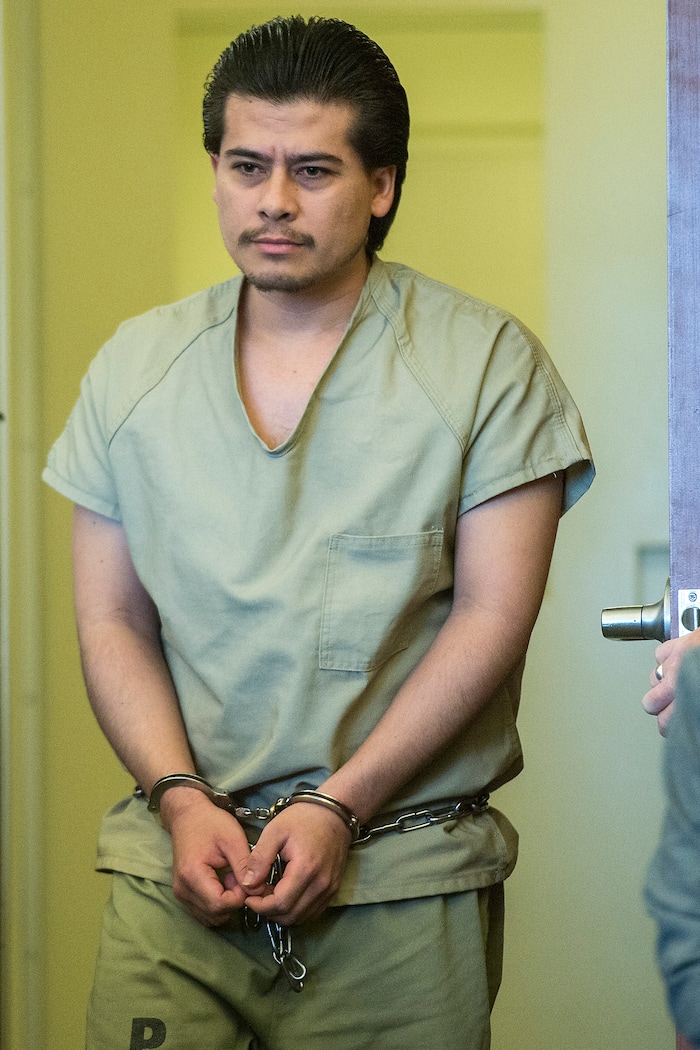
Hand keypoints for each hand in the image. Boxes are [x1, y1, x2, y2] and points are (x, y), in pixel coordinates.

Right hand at [160, 788, 253, 926]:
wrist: (187, 815)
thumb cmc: (211, 823)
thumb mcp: (233, 838)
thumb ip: (245, 866)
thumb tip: (257, 890)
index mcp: (193, 875)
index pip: (219, 905)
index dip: (239, 897)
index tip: (246, 878)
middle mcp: (182, 890)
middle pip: (215, 914)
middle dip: (234, 901)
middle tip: (239, 876)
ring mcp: (180, 894)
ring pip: (210, 917)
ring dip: (226, 904)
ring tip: (231, 878)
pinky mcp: (183, 894)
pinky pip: (203, 911)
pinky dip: (217, 904)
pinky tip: (223, 883)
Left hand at [233, 802, 351, 925]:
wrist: (333, 812)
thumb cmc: (302, 818)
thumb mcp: (274, 831)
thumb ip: (259, 859)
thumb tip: (248, 885)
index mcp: (305, 869)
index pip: (280, 904)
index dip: (260, 906)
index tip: (248, 896)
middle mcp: (321, 884)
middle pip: (291, 916)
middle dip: (269, 910)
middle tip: (258, 894)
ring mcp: (330, 888)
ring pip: (302, 917)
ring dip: (282, 912)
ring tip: (271, 893)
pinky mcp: (334, 889)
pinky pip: (313, 911)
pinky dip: (296, 909)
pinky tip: (286, 894)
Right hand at [643, 629, 699, 735]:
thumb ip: (696, 703)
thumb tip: (692, 716)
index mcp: (687, 694)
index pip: (665, 722)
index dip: (669, 727)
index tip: (675, 727)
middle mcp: (676, 680)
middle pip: (651, 703)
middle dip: (661, 708)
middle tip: (672, 709)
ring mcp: (674, 662)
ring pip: (653, 679)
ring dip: (662, 682)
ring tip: (676, 682)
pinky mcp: (675, 643)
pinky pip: (659, 655)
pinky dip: (666, 658)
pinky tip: (678, 661)